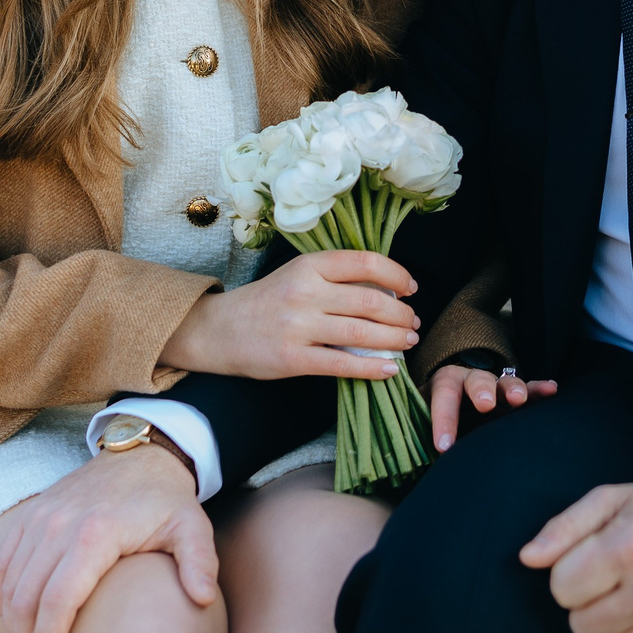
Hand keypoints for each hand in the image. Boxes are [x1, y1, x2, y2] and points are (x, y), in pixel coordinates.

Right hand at [0, 442, 214, 632]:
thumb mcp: (192, 527)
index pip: (58, 600)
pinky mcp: (30, 516)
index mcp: (95, 532)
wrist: (141, 456)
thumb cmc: (166, 500)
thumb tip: (204, 599)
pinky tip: (15, 623)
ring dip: (13, 627)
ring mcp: (40, 518)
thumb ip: (200, 562)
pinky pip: (3, 565)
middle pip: (26, 599)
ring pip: (9, 585)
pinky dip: (3, 598)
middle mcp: (58, 524)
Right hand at [159, 249, 418, 380]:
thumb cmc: (267, 301)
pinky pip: (343, 363)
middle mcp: (305, 292)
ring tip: (408, 342)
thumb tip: (387, 291)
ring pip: (362, 332)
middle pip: (370, 301)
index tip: (410, 289)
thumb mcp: (297, 275)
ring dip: (394, 339)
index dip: (396, 275)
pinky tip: (389, 369)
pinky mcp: (293, 359)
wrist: (218, 330)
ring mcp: (298, 326)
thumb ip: (335, 278)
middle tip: (413, 322)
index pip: (365, 263)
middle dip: (401, 314)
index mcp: (309, 265)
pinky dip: (372, 367)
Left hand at [428, 364, 558, 451]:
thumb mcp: (422, 427)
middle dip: (481, 390)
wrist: (452, 420)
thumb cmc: (435, 427)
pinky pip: (530, 391)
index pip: (443, 395)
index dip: (443, 419)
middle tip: (485, 404)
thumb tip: (407, 465)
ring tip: (519, 399)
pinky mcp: (515, 398)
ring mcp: (496, 388)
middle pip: (477, 379)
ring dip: (513, 389)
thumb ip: (420, 437)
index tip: (443, 446)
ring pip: (506, 383)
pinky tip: (552, 389)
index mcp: (444, 385)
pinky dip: (539, 390)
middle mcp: (471, 381)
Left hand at [518, 483, 632, 632]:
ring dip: (613, 625)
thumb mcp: (615, 499)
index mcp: (630, 548)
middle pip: (579, 625)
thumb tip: (528, 558)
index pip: (560, 589)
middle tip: (617, 576)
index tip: (595, 558)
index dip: (571, 572)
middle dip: (589, 600)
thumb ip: (564, 527)